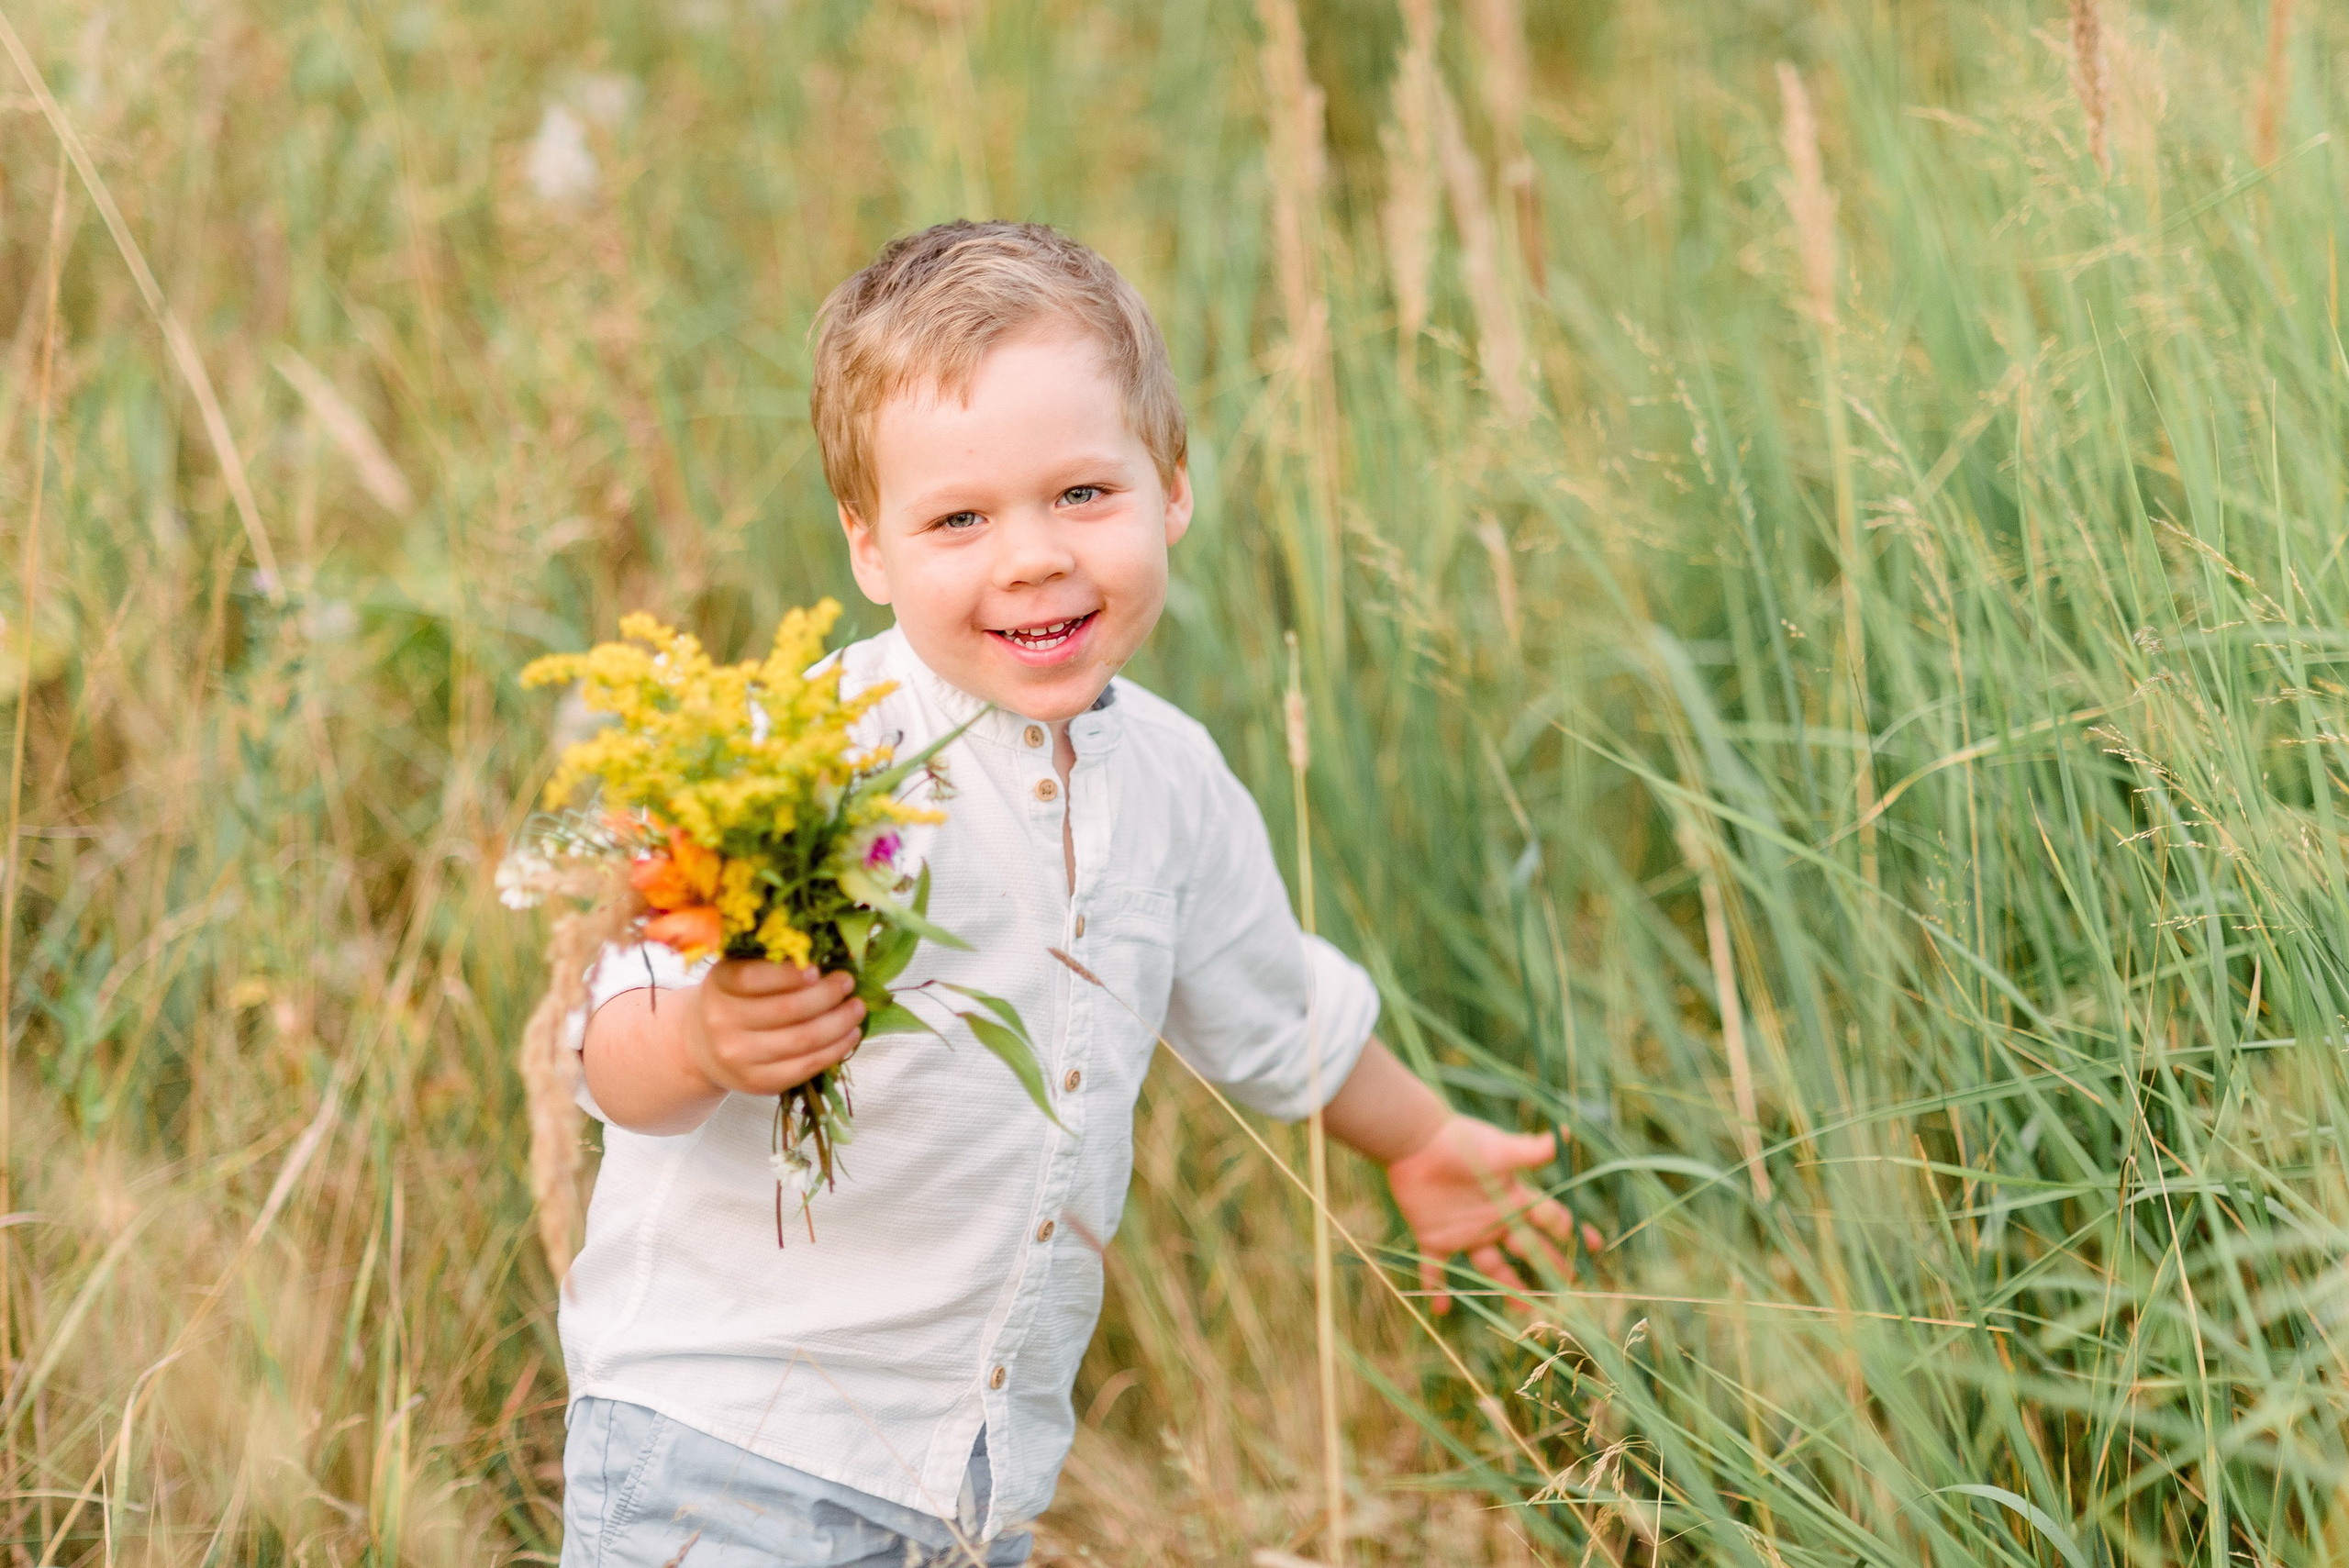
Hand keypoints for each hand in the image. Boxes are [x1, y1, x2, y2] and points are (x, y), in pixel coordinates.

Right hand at [683, 960, 865, 1097]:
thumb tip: (830, 955)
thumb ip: (774, 962)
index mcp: (720, 984)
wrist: (704, 1044)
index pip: (753, 978)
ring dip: (839, 1023)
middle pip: (787, 1009)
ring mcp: (738, 1056)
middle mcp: (723, 1021)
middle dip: (827, 995)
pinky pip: (804, 1067)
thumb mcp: (741, 971)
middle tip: (848, 983)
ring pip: (802, 1040)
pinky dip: (834, 1050)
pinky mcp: (756, 1082)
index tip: (818, 969)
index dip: (789, 974)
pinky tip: (850, 1036)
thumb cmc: (736, 998)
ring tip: (857, 1009)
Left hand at [1385, 1115, 1599, 1313]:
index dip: (1572, 1232)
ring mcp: (1465, 1232)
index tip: (1596, 1247)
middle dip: (1551, 1267)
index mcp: (1512, 1199)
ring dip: (1508, 1289)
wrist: (1414, 1142)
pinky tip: (1442, 1310)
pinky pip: (1437, 1269)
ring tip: (1524, 1312)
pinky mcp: (1434, 1237)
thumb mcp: (1500, 1150)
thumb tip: (1565, 1133)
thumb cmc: (1460, 1143)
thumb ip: (1531, 1151)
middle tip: (1571, 1290)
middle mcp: (1494, 1220)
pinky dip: (1437, 1288)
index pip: (1550, 1219)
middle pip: (1529, 1250)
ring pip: (1492, 1268)